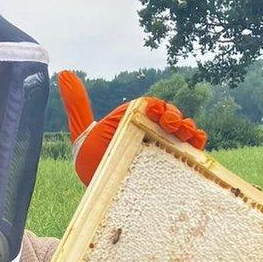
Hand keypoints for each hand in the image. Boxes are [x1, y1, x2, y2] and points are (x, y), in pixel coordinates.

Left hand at [57, 70, 207, 185]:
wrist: (97, 188)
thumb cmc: (90, 158)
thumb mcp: (84, 129)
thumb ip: (78, 103)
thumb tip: (64, 73)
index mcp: (134, 119)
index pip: (152, 107)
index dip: (159, 107)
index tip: (158, 112)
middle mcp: (149, 131)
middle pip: (170, 118)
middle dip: (176, 117)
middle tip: (173, 125)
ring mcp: (160, 147)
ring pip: (182, 132)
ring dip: (189, 128)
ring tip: (189, 133)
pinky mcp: (168, 165)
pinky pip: (187, 152)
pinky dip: (196, 146)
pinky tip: (198, 145)